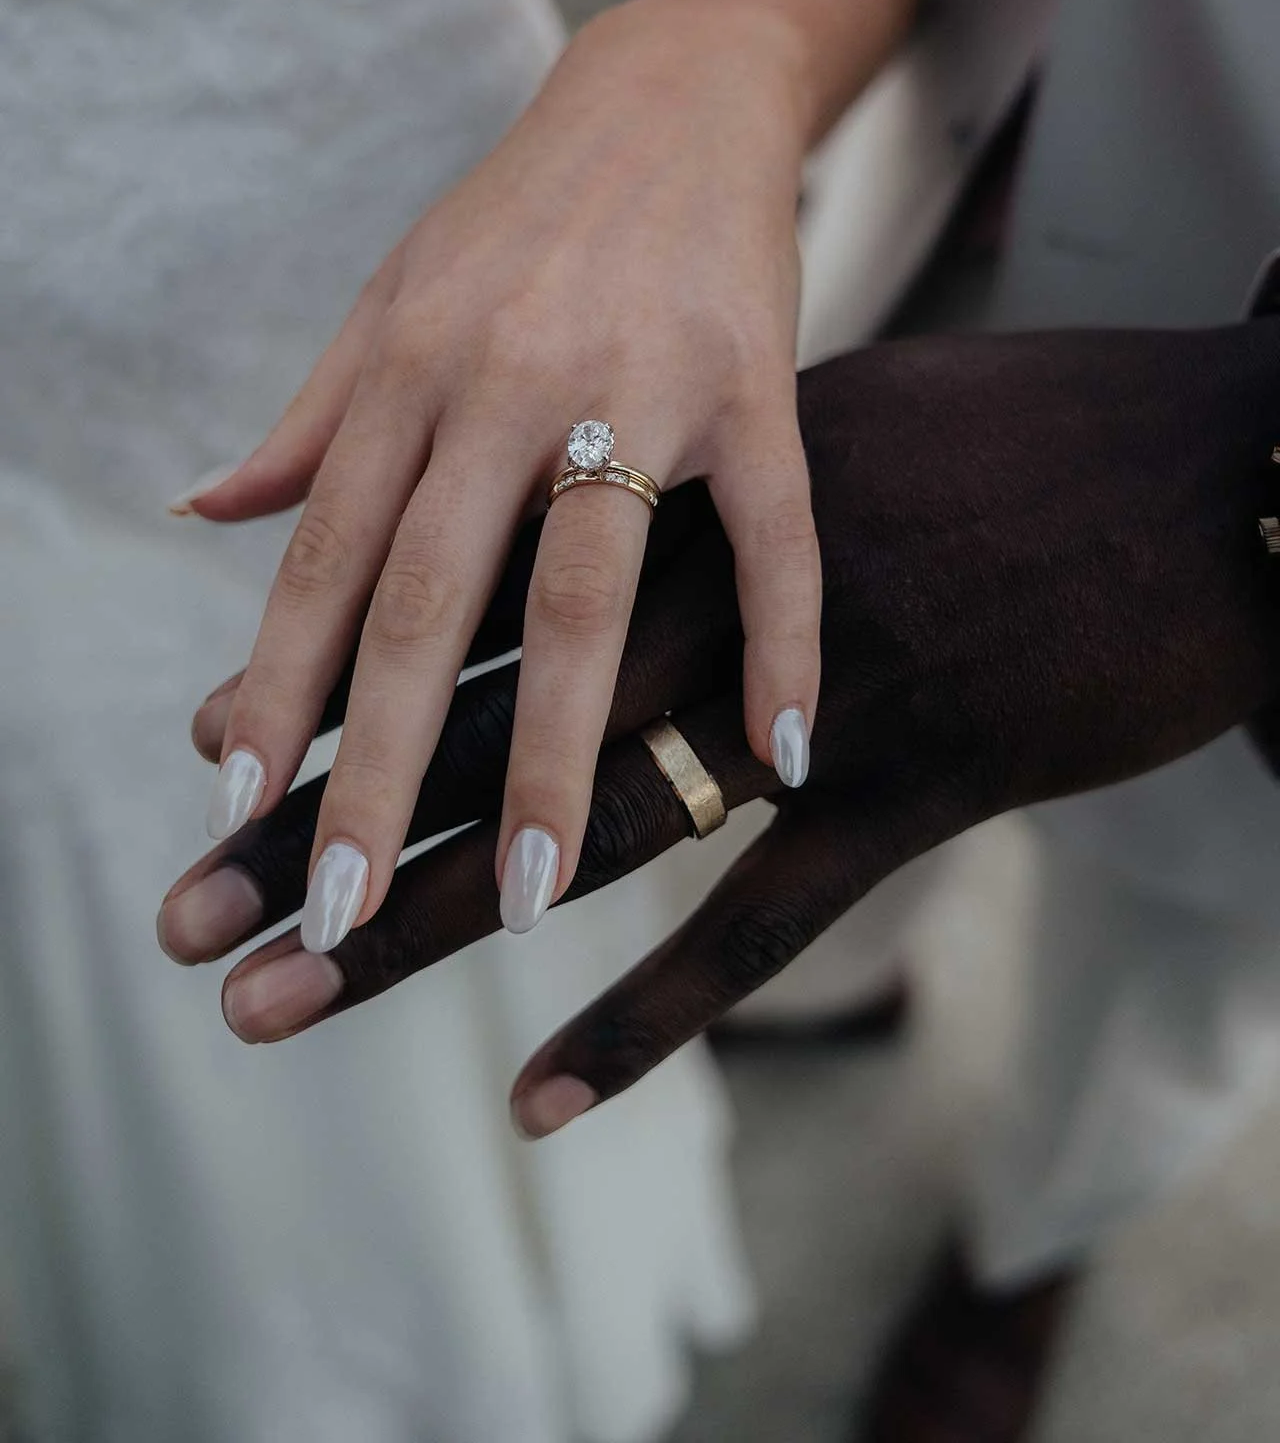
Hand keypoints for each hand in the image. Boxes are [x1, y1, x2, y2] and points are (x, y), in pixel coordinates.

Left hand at [163, 324, 1279, 1132]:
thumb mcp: (831, 405)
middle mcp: (714, 578)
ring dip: (430, 916)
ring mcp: (813, 683)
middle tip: (193, 912)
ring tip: (289, 1000)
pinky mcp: (917, 776)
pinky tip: (538, 1089)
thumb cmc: (1020, 427)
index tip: (217, 755)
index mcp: (675, 477)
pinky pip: (759, 918)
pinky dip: (649, 1013)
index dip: (337, 675)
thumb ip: (684, 460)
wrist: (1206, 456)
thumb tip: (587, 491)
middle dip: (329, 815)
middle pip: (481, 706)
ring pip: (586, 815)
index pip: (470, 583)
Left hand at [176, 0, 821, 946]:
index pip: (325, 558)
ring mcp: (638, 384)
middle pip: (428, 601)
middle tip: (341, 914)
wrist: (675, 88)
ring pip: (582, 591)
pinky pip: (769, 532)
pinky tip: (778, 758)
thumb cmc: (522, 212)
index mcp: (412, 372)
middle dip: (378, 766)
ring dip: (551, 751)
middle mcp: (507, 383)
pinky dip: (781, 642)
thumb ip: (312, 419)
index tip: (236, 816)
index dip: (276, 690)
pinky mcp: (758, 383)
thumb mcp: (396, 295)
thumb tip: (201, 514)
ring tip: (523, 893)